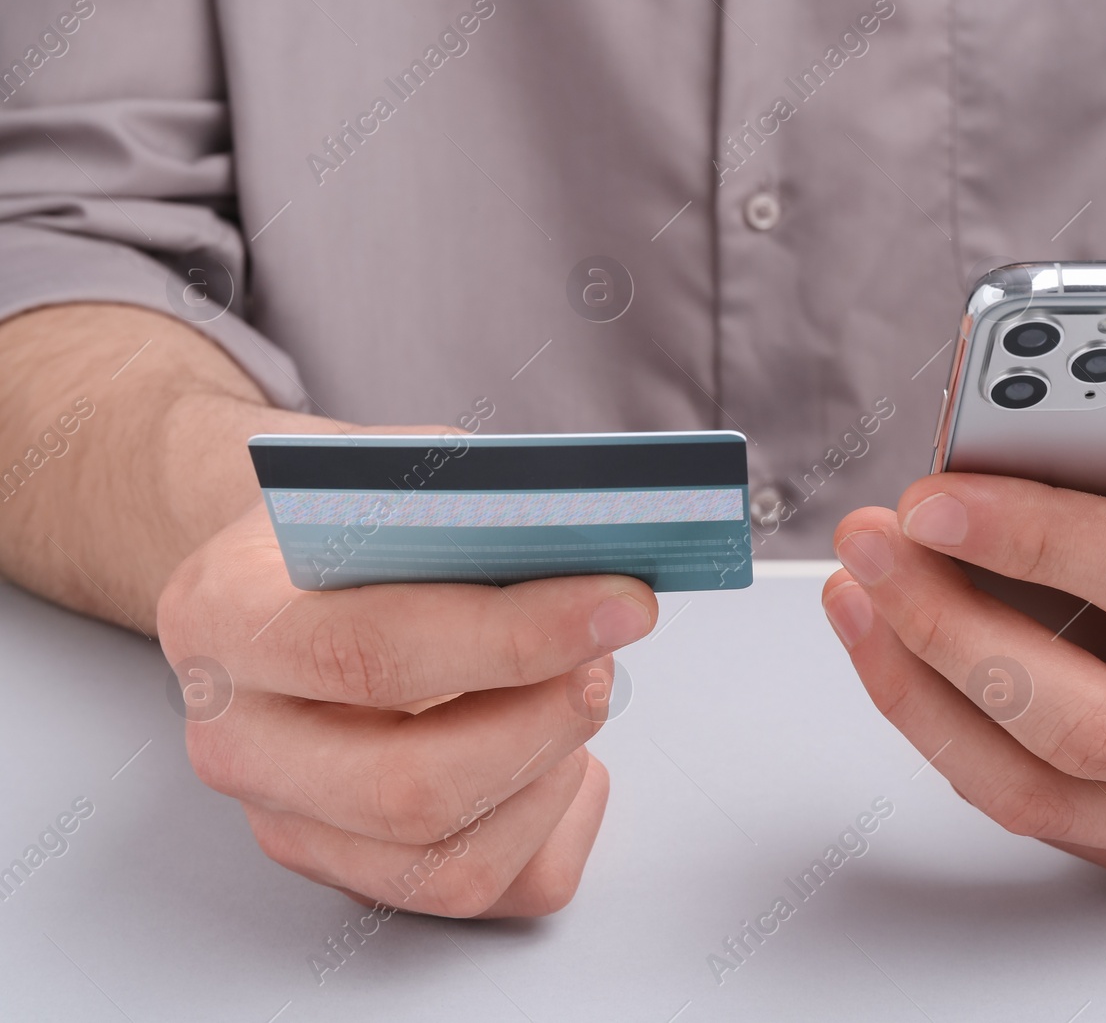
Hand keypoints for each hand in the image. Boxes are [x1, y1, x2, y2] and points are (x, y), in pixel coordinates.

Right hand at [158, 497, 656, 916]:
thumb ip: (475, 507)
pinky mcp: (353, 875)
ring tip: (584, 691)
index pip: (373, 653)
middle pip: (408, 790)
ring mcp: (290, 825)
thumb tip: (596, 546)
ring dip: (553, 778)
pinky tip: (561, 752)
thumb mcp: (394, 474)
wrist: (288, 580)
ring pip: (452, 865)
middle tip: (608, 660)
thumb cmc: (355, 523)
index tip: (621, 604)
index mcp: (224, 619)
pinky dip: (556, 825)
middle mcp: (237, 745)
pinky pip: (490, 890)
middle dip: (543, 724)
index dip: (516, 637)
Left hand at [823, 326, 1105, 885]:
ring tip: (857, 589)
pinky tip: (891, 644)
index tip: (936, 496)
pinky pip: (1029, 807)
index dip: (1044, 538)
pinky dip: (939, 727)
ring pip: (1040, 784)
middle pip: (1091, 720)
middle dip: (953, 628)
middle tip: (872, 544)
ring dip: (921, 687)